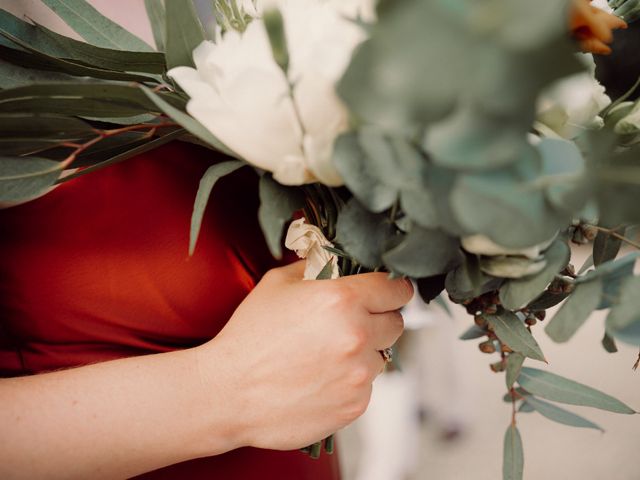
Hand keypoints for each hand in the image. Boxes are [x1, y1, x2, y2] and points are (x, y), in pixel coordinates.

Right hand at [195, 261, 412, 450]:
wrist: (229, 392)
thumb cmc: (249, 336)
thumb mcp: (278, 284)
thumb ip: (315, 267)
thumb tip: (336, 261)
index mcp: (342, 299)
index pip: (397, 289)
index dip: (393, 289)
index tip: (388, 293)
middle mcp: (357, 336)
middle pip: (396, 323)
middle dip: (378, 320)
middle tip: (349, 324)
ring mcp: (359, 375)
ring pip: (382, 357)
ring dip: (363, 353)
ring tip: (325, 355)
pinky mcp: (354, 406)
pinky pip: (366, 387)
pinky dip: (350, 382)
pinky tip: (319, 379)